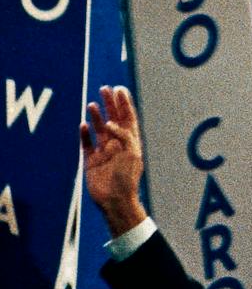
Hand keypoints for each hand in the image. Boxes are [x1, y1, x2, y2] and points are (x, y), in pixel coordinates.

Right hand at [80, 85, 147, 235]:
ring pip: (99, 129)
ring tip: (92, 103)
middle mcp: (117, 144)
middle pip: (113, 120)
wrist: (115, 199)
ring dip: (96, 116)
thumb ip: (123, 136)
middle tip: (105, 89)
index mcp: (131, 142)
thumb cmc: (127, 178)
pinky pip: (86, 144)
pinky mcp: (91, 161)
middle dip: (110, 104)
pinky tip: (83, 125)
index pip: (128, 119)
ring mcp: (104, 152)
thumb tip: (110, 123)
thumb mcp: (132, 154)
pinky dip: (84, 134)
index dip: (124, 104)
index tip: (120, 89)